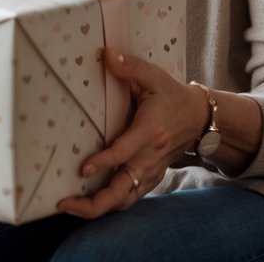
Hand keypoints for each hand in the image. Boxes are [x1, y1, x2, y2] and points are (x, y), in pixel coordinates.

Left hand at [57, 49, 206, 218]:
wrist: (200, 118)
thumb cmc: (171, 95)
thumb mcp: (154, 76)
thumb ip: (130, 67)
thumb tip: (106, 54)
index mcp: (150, 131)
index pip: (125, 152)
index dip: (104, 162)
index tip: (83, 169)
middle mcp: (150, 157)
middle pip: (123, 190)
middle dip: (95, 203)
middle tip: (64, 203)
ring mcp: (151, 171)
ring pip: (125, 200)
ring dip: (98, 208)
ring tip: (69, 207)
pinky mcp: (151, 178)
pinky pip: (130, 198)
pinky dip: (110, 204)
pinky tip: (86, 203)